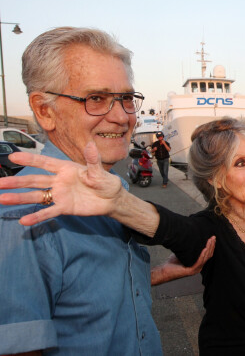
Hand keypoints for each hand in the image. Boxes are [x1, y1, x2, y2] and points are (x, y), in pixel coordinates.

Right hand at [0, 142, 124, 225]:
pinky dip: (37, 216)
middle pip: (34, 181)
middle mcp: (59, 181)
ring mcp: (60, 195)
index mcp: (66, 169)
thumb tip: (90, 144)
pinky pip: (48, 212)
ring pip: (36, 196)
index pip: (45, 163)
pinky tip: (24, 221)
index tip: (14, 157)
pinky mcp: (64, 207)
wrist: (112, 200)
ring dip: (20, 198)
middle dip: (17, 182)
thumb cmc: (106, 182)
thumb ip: (93, 160)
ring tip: (3, 199)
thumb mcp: (100, 172)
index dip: (30, 159)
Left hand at [151, 236, 215, 284]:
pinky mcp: (191, 270)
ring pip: (205, 258)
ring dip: (209, 248)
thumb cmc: (172, 263)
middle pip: (208, 255)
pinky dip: (202, 254)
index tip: (212, 238)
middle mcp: (198, 267)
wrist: (164, 271)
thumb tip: (191, 237)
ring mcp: (195, 269)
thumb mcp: (183, 253)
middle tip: (213, 237)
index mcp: (198, 264)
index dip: (211, 246)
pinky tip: (204, 249)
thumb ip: (188, 248)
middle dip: (211, 246)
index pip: (207, 254)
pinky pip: (199, 261)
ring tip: (210, 241)